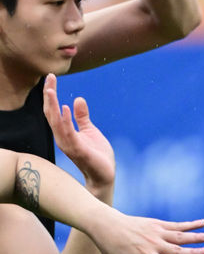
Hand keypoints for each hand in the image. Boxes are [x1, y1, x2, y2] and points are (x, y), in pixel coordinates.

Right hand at [42, 77, 114, 194]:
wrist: (104, 175)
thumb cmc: (96, 155)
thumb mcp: (89, 131)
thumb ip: (82, 117)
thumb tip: (77, 99)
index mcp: (64, 132)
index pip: (53, 111)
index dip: (51, 95)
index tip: (51, 77)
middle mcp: (62, 138)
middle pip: (51, 114)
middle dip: (49, 96)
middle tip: (49, 77)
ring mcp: (68, 145)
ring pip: (56, 123)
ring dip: (53, 106)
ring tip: (50, 90)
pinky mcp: (78, 150)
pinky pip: (69, 134)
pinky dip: (66, 121)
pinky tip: (66, 108)